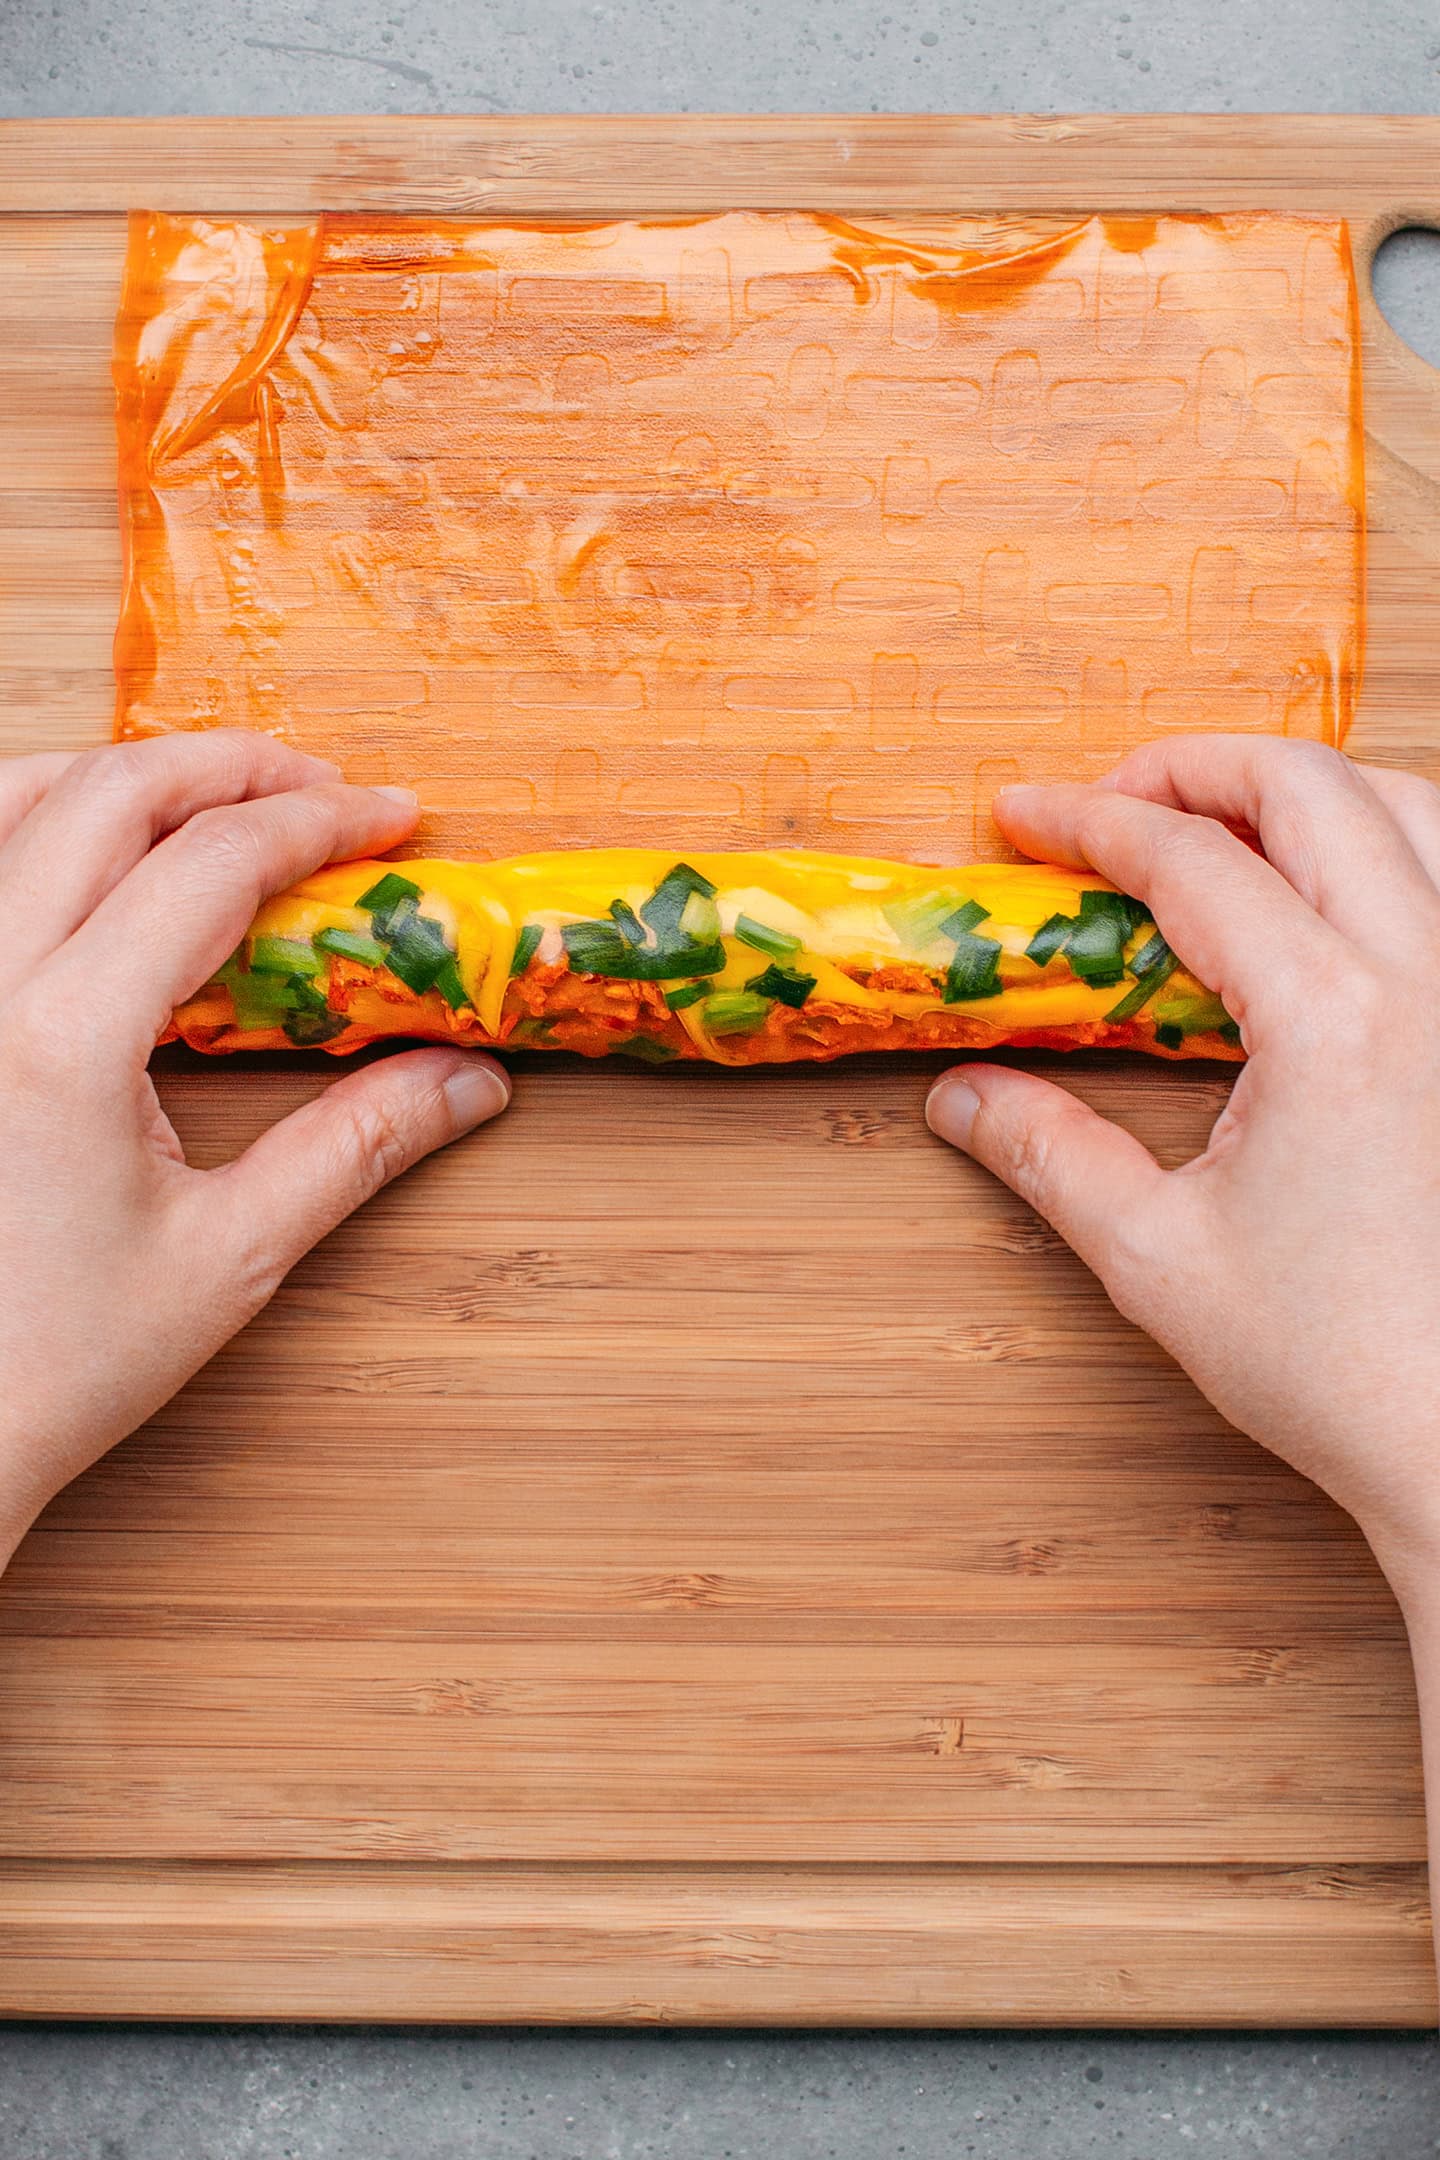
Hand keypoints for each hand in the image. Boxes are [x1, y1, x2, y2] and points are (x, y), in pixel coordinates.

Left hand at [0, 732, 509, 1561]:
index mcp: (63, 1042)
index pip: (209, 866)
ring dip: (126, 772)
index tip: (391, 820)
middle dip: (233, 767)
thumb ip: (354, 1146)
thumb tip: (468, 1081)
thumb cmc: (55, 1361)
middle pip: (111, 796)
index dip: (316, 822)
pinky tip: (88, 842)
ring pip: (15, 798)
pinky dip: (35, 815)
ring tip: (214, 793)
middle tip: (323, 787)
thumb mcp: (228, 1254)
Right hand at [926, 735, 1439, 1607]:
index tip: (1023, 815)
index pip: (1192, 861)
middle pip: (1310, 787)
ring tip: (1225, 823)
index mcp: (1332, 1020)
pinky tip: (1347, 889)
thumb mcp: (1157, 1258)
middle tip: (1112, 798)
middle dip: (1194, 765)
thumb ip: (1050, 1155)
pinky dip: (1397, 843)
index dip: (1090, 820)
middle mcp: (1429, 977)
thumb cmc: (1339, 1365)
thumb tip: (961, 1097)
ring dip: (1307, 790)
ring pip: (1413, 806)